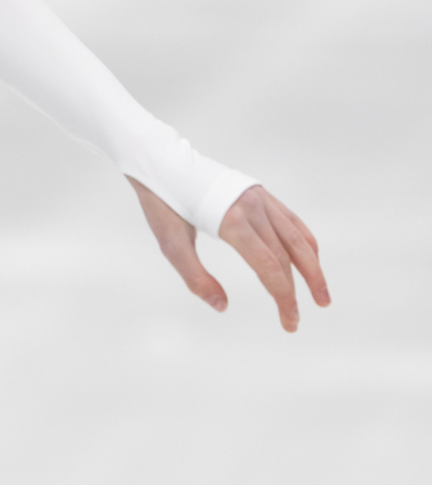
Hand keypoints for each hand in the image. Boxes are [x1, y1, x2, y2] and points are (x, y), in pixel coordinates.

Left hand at [128, 177, 329, 332]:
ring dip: (313, 268)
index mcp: (232, 220)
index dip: (283, 297)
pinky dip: (305, 243)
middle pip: (286, 256)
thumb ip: (196, 277)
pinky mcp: (260, 193)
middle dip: (295, 291)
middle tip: (296, 320)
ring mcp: (259, 197)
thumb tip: (223, 307)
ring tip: (322, 295)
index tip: (289, 322)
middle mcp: (252, 207)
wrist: (162, 162)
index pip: (270, 266)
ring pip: (297, 237)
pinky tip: (309, 260)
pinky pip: (291, 221)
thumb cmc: (163, 204)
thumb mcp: (170, 244)